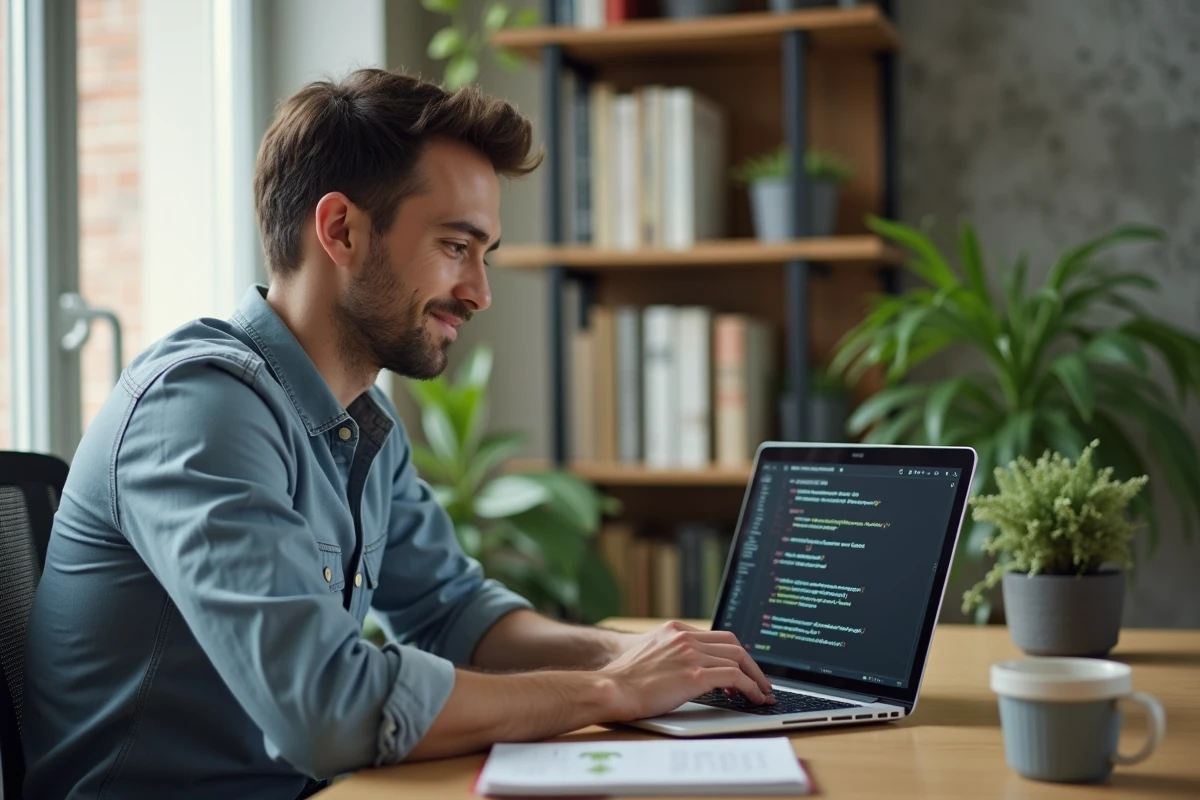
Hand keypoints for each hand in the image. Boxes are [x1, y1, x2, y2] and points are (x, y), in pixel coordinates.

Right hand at [597, 620, 774, 720]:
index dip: (733, 653)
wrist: (612, 688)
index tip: (741, 669)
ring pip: (738, 659)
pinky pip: (735, 677)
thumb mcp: (647, 654)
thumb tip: (684, 671)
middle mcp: (685, 637)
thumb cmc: (624, 680)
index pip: (716, 637)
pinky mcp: (695, 674)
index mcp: (674, 630)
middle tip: (759, 681)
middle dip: (751, 663)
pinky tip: (753, 698)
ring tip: (761, 693)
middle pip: (732, 644)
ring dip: (755, 678)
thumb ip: (669, 654)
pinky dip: (750, 687)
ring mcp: (691, 654)